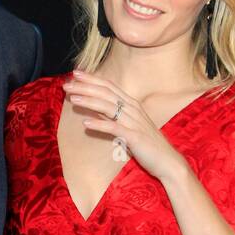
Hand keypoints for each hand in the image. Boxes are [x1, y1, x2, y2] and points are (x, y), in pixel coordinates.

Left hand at [62, 69, 187, 183]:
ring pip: (108, 107)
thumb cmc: (147, 144)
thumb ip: (112, 115)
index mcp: (131, 104)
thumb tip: (94, 108)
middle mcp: (133, 109)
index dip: (92, 79)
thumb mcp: (128, 125)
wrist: (167, 161)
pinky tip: (86, 123)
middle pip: (106, 93)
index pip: (109, 86)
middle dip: (85, 87)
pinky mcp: (134, 137)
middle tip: (66, 84)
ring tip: (73, 99)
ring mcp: (134, 122)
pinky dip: (99, 124)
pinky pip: (114, 128)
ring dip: (89, 102)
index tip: (75, 73)